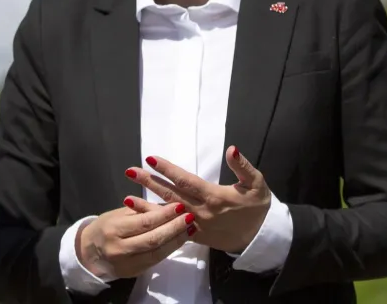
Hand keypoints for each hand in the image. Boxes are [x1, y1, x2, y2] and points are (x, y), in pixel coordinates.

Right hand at [75, 199, 194, 279]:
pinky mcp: (134, 273)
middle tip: (190, 217)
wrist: (90, 253)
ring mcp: (127, 264)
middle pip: (153, 239)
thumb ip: (140, 210)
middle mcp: (120, 249)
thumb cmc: (106, 226)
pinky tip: (180, 239)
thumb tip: (166, 206)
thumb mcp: (118, 214)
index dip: (164, 215)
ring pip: (157, 252)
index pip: (144, 222)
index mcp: (114, 229)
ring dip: (176, 240)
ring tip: (190, 228)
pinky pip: (155, 260)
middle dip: (174, 228)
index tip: (179, 206)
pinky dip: (170, 249)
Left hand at [126, 146, 270, 253]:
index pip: (186, 181)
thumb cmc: (257, 206)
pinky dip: (156, 223)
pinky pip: (171, 229)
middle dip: (150, 183)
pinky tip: (142, 217)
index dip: (168, 170)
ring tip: (127, 197)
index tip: (151, 158)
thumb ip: (243, 166)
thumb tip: (232, 149)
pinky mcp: (194, 236)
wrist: (259, 237)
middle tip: (131, 171)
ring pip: (168, 214)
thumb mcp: (256, 183)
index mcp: (214, 196)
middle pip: (171, 195)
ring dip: (147, 205)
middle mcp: (201, 211)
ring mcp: (196, 225)